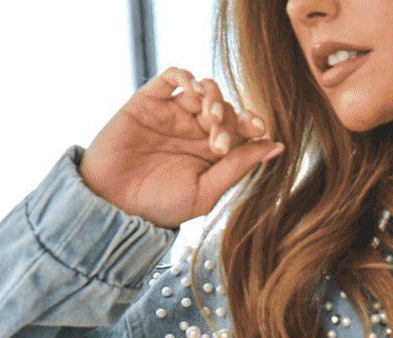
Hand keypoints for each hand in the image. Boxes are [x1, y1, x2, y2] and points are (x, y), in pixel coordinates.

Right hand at [79, 67, 284, 228]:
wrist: (115, 206)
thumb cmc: (160, 207)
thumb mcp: (206, 191)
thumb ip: (238, 166)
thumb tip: (277, 146)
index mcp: (211, 153)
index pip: (241, 129)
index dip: (253, 124)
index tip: (260, 130)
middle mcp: (194, 131)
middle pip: (225, 108)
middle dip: (230, 120)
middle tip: (220, 142)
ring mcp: (172, 114)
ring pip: (202, 89)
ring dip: (213, 97)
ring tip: (209, 119)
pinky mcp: (148, 102)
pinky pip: (171, 77)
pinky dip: (186, 76)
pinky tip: (193, 90)